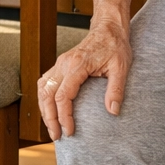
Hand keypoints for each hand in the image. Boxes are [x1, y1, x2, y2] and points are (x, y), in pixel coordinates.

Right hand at [37, 19, 131, 140]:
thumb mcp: (121, 67)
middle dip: (49, 117)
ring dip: (44, 109)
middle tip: (56, 136)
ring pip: (42, 88)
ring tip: (51, 126)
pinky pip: (45, 82)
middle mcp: (64, 64)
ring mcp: (60, 63)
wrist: (108, 28)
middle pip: (47, 94)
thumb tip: (113, 111)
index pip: (63, 95)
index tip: (69, 131)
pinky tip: (50, 109)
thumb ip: (116, 89)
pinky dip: (44, 98)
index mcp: (77, 65)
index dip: (64, 116)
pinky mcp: (60, 65)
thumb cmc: (116, 46)